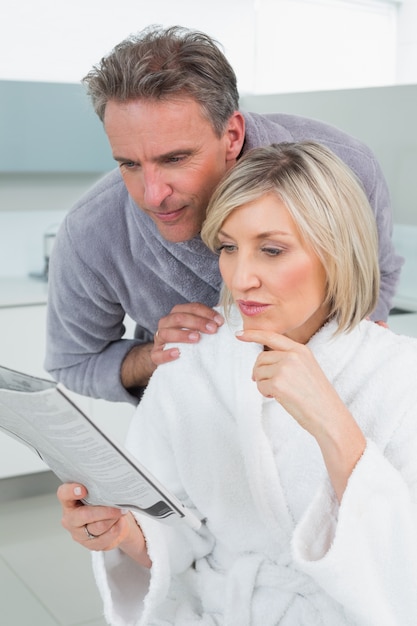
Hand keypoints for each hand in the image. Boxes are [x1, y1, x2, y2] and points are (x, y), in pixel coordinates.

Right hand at [57, 483, 150, 565]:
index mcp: (69, 502)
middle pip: (85, 515)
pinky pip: (104, 539)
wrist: (112, 520)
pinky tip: (120, 523)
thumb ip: (98, 490)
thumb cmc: (102, 503)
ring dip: (113, 519)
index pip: (63, 494)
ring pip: (98, 527)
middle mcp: (70, 519)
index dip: (71, 491)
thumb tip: (110, 488)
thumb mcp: (98, 493)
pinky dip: (116, 530)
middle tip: (118, 507)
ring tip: (121, 512)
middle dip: (105, 511)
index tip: (83, 489)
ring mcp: (78, 534)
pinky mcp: (90, 545)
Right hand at [151, 302, 223, 365]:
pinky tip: (178, 353)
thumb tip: (229, 316)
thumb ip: (209, 321)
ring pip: (166, 333)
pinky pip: (157, 354)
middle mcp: (166, 324)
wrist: (166, 356)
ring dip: (182, 335)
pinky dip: (167, 353)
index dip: (206, 313)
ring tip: (197, 338)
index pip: (191, 308)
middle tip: (212, 329)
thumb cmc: (186, 341)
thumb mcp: (196, 329)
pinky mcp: (155, 356)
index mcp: (177, 314)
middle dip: (197, 322)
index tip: (220, 321)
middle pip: (178, 318)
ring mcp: (159, 340)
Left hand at [236, 329, 365, 500]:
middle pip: (261, 358)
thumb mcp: (307, 368)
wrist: (329, 416)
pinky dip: (266, 394)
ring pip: (258, 372)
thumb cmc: (318, 397)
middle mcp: (292, 355)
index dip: (253, 334)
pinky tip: (279, 398)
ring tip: (280, 393)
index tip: (239, 334)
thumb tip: (262, 361)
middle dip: (260, 372)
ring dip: (264, 384)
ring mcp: (285, 368)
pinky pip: (260, 386)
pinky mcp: (278, 383)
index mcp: (301, 350)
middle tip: (270, 385)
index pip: (272, 336)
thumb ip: (289, 359)